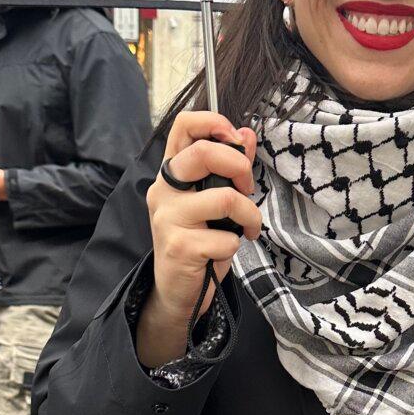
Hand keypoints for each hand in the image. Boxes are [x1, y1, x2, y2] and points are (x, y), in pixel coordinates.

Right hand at [138, 111, 260, 366]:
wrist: (176, 291)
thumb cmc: (198, 242)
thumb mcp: (214, 201)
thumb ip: (229, 167)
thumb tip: (247, 134)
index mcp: (171, 173)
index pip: (183, 126)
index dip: (214, 123)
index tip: (236, 141)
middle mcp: (164, 190)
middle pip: (203, 153)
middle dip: (240, 167)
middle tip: (248, 189)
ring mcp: (168, 218)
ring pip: (225, 198)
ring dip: (250, 215)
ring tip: (249, 228)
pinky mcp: (179, 246)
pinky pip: (226, 238)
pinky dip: (236, 245)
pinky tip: (225, 252)